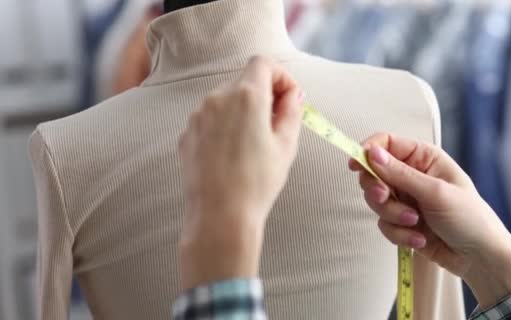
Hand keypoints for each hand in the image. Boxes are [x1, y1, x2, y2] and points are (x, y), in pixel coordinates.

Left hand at [178, 57, 303, 288]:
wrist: (220, 216)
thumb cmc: (257, 182)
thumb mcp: (286, 145)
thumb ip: (292, 111)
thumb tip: (293, 95)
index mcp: (246, 96)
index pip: (263, 64)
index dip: (281, 76)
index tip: (289, 98)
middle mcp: (217, 98)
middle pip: (244, 81)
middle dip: (264, 96)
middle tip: (278, 124)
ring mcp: (198, 116)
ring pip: (226, 101)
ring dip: (243, 112)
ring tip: (254, 145)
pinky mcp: (187, 134)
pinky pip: (210, 120)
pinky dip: (224, 127)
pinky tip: (233, 155)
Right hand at [350, 133, 510, 307]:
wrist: (480, 258)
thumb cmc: (469, 218)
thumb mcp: (435, 192)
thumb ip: (400, 174)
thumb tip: (372, 153)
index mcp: (424, 158)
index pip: (386, 144)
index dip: (368, 151)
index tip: (355, 165)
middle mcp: (412, 176)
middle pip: (374, 173)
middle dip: (378, 190)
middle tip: (385, 198)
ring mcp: (406, 199)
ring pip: (376, 202)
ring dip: (392, 215)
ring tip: (415, 223)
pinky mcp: (402, 222)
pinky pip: (384, 224)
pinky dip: (399, 233)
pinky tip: (420, 238)